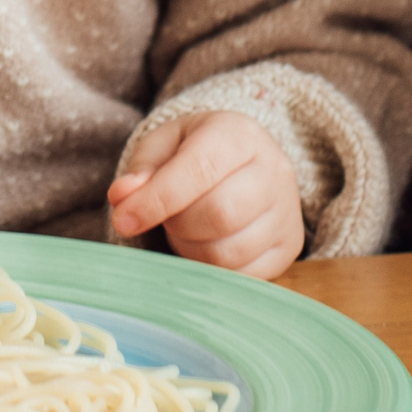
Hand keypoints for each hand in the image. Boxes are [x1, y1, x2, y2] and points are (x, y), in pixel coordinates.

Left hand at [106, 109, 303, 275]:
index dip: (157, 200)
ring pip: (232, 252)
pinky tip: (206, 245)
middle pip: (221, 214)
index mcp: (238, 134)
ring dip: (193, 250)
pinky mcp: (289, 246)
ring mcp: (287, 212)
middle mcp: (273, 170)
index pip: (200, 170)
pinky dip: (213, 270)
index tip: (123, 219)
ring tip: (186, 229)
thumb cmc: (195, 152)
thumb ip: (142, 170)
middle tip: (167, 218)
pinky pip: (245, 276)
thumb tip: (122, 197)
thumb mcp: (164, 146)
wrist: (243, 162)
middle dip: (178, 225)